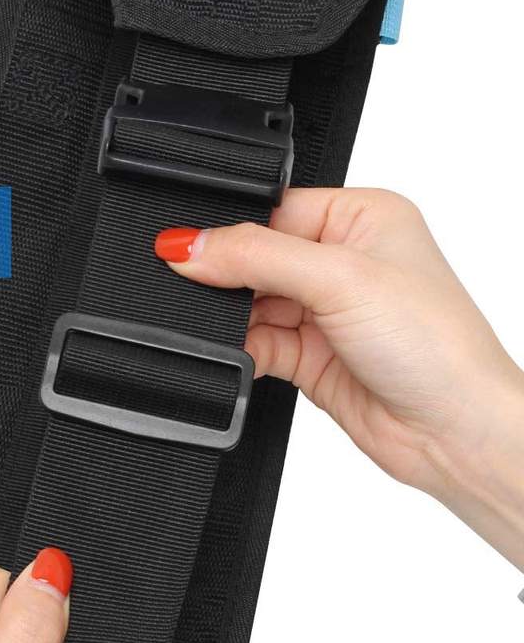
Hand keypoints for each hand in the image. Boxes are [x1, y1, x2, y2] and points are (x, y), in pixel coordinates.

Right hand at [155, 189, 523, 568]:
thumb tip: (191, 245)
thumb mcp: (341, 279)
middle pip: (254, 258)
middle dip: (226, 279)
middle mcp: (340, 262)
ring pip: (248, 305)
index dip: (230, 229)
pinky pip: (253, 345)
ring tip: (228, 329)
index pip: (273, 210)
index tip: (189, 248)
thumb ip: (258, 256)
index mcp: (361, 218)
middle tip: (199, 291)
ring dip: (231, 320)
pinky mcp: (307, 357)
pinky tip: (237, 355)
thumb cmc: (438, 346)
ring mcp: (322, 312)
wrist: (453, 432)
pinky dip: (238, 352)